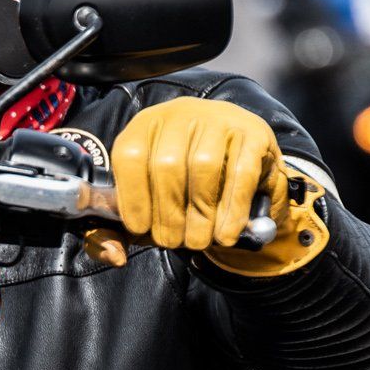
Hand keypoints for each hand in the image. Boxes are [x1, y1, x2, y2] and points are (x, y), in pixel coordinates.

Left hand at [108, 97, 289, 251]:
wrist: (239, 164)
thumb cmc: (185, 187)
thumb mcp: (149, 202)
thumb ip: (122, 229)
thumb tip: (115, 255)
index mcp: (145, 126)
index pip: (130, 156)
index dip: (134, 198)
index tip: (142, 229)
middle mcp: (180, 114)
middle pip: (167, 164)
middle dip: (169, 214)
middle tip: (174, 242)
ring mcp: (219, 119)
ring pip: (203, 166)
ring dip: (200, 214)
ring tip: (199, 241)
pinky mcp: (253, 133)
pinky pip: (241, 173)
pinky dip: (232, 210)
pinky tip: (226, 233)